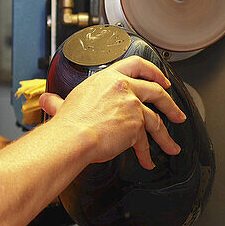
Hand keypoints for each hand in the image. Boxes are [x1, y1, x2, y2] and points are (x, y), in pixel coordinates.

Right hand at [37, 56, 185, 169]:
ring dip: (166, 135)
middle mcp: (124, 87)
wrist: (74, 137)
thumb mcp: (64, 104)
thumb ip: (59, 102)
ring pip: (157, 119)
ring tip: (171, 145)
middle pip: (156, 90)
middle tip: (177, 113)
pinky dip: (147, 154)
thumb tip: (48, 100)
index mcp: (108, 78)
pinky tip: (149, 161)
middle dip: (170, 103)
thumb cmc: (68, 123)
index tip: (161, 79)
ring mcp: (133, 105)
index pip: (136, 65)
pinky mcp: (136, 125)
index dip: (153, 71)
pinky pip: (146, 141)